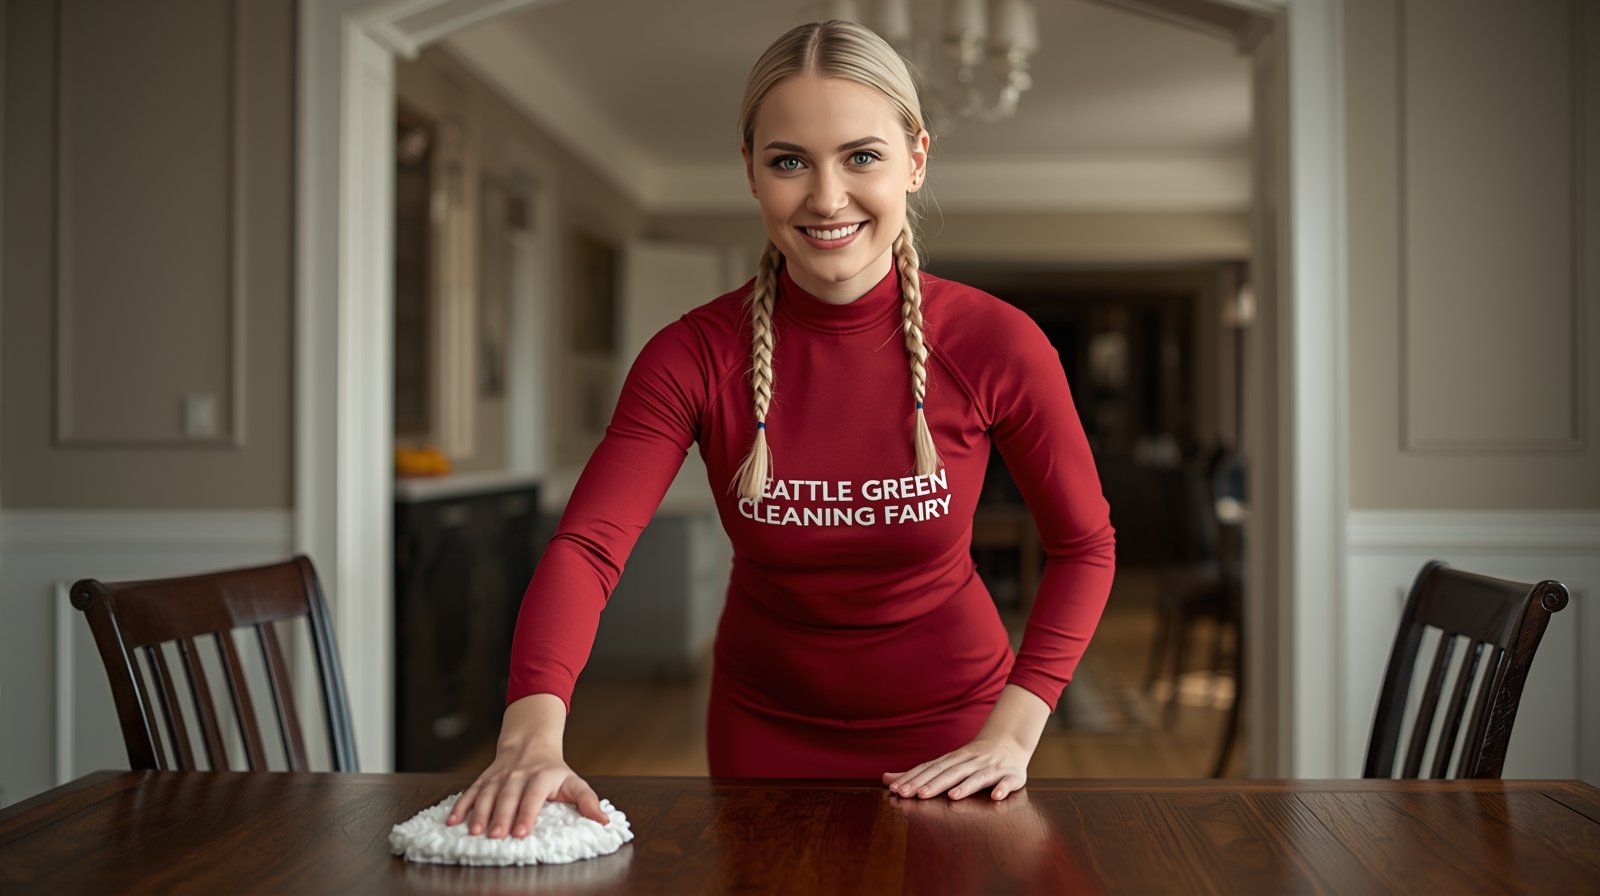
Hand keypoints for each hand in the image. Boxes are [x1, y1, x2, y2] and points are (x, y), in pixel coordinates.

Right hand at [446, 743, 607, 838]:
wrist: (530, 742)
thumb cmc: (553, 769)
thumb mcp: (574, 782)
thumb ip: (588, 801)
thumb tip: (603, 822)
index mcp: (542, 776)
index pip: (533, 796)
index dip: (526, 813)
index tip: (522, 831)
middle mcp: (518, 775)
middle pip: (507, 797)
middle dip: (500, 817)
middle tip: (495, 836)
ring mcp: (499, 777)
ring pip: (486, 794)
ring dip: (478, 813)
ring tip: (474, 832)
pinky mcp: (484, 779)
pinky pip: (470, 791)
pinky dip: (460, 806)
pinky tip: (453, 821)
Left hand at [882, 735, 1029, 800]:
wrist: (1010, 741)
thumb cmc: (972, 758)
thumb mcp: (946, 762)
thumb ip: (918, 773)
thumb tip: (886, 779)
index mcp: (953, 760)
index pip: (930, 769)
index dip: (914, 779)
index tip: (897, 790)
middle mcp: (970, 762)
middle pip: (950, 773)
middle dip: (933, 784)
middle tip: (915, 795)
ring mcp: (992, 768)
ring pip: (977, 777)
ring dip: (966, 786)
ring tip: (952, 796)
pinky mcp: (1012, 776)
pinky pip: (1007, 782)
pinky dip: (1003, 788)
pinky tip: (997, 797)